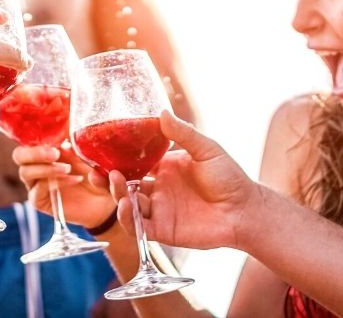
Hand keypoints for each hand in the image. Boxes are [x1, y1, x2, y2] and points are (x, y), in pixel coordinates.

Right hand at [12, 144, 114, 228]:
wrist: (102, 199)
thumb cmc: (94, 172)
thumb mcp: (88, 157)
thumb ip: (76, 149)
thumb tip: (65, 144)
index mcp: (44, 149)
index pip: (28, 139)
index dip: (37, 136)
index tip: (57, 136)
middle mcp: (36, 164)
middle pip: (19, 155)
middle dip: (34, 153)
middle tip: (55, 153)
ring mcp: (35, 183)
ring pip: (25, 172)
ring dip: (46, 168)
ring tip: (67, 169)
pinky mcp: (38, 200)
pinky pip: (37, 190)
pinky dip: (56, 183)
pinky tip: (74, 180)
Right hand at [109, 111, 258, 249]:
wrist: (245, 211)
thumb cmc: (230, 177)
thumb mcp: (206, 149)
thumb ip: (183, 133)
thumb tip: (161, 112)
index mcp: (165, 166)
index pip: (133, 161)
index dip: (115, 157)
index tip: (100, 150)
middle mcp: (158, 188)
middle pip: (124, 183)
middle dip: (107, 178)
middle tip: (96, 170)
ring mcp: (159, 209)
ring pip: (127, 204)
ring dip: (116, 194)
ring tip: (114, 182)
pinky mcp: (163, 230)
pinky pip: (138, 227)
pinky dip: (127, 218)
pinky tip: (125, 206)